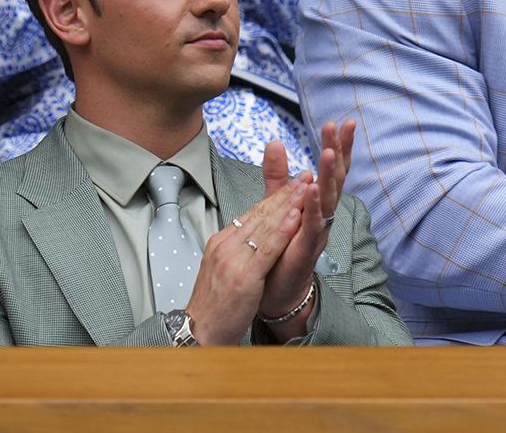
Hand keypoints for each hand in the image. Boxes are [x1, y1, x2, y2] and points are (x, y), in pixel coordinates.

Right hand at [185, 177, 306, 344]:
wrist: (198, 332)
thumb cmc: (215, 305)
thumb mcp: (224, 269)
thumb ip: (237, 249)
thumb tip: (252, 232)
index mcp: (221, 242)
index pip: (253, 213)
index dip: (276, 196)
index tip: (294, 181)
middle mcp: (225, 245)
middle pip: (260, 213)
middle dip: (285, 193)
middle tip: (306, 174)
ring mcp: (233, 259)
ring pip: (265, 225)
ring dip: (288, 204)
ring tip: (306, 186)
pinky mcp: (243, 276)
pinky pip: (267, 249)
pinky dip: (283, 231)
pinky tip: (296, 217)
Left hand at [256, 122, 354, 332]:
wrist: (276, 289)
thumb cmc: (282, 246)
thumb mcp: (279, 204)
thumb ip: (278, 176)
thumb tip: (275, 141)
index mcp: (319, 202)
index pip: (331, 169)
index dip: (338, 145)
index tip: (342, 121)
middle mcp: (325, 213)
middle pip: (335, 177)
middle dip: (338, 151)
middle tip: (340, 126)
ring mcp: (319, 230)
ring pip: (329, 198)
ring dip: (329, 174)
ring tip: (328, 151)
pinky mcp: (307, 247)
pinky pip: (313, 224)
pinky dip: (314, 207)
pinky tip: (312, 189)